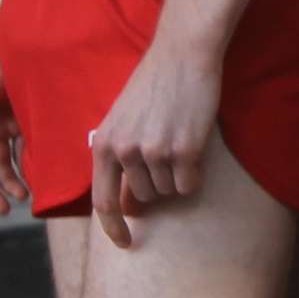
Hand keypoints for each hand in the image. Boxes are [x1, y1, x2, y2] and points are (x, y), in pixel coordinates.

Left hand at [87, 39, 221, 248]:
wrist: (183, 54)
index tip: (126, 242)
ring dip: (176, 175)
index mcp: (104, 144)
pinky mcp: (185, 151)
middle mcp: (126, 152)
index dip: (114, 228)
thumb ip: (118, 159)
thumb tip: (128, 206)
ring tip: (178, 139)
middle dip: (156, 183)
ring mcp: (156, 152)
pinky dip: (194, 173)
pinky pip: (189, 183)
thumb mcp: (121, 120)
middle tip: (166, 150)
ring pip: (168, 191)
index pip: (104, 202)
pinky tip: (194, 144)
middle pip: (143, 196)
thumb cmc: (153, 85)